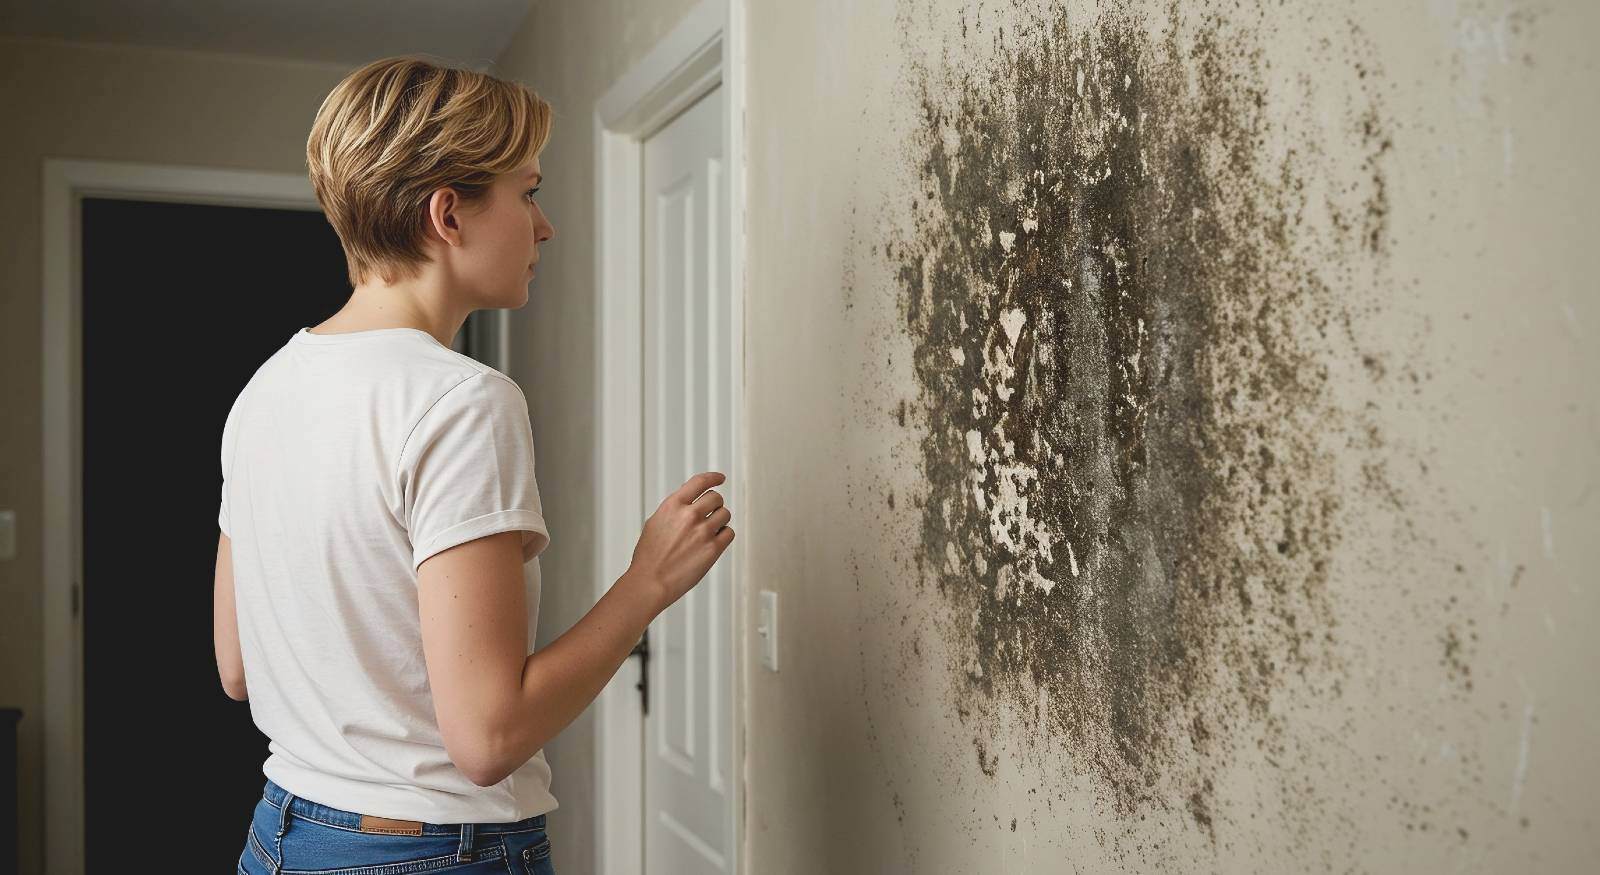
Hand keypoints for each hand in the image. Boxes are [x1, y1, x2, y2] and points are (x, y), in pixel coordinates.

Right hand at [626, 471, 734, 613]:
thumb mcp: (655, 522)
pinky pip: (729, 533)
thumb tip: (691, 502)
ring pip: (725, 514)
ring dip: (720, 520)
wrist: (650, 581)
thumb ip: (674, 510)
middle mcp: (689, 515)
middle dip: (714, 504)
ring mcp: (702, 531)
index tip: (720, 478)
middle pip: (716, 498)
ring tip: (710, 530)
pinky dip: (724, 535)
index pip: (699, 482)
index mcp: (673, 505)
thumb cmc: (649, 556)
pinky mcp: (712, 549)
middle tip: (710, 513)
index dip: (713, 478)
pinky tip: (714, 541)